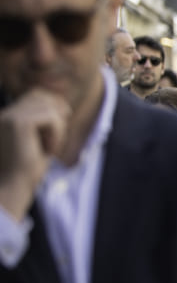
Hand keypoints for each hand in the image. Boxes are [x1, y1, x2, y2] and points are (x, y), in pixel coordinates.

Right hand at [0, 89, 69, 218]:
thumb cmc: (26, 172)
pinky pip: (51, 118)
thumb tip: (64, 106)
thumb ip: (47, 123)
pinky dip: (57, 135)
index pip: (36, 94)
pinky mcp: (18, 123)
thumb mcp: (40, 143)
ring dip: (57, 129)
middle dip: (58, 116)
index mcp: (7, 117)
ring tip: (48, 148)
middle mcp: (5, 113)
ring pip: (49, 107)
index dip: (54, 105)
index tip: (62, 124)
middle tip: (54, 141)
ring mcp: (10, 116)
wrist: (12, 188)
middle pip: (43, 96)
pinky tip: (47, 150)